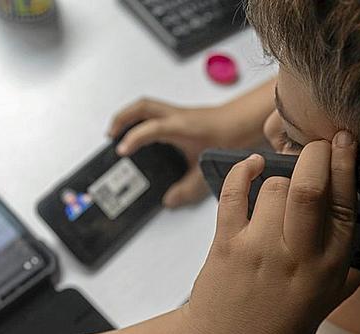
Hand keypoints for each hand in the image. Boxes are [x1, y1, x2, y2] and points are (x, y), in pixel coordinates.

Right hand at [108, 98, 264, 207]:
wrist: (249, 119)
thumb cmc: (232, 136)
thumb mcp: (207, 168)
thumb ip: (187, 188)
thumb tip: (169, 201)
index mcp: (180, 126)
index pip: (149, 128)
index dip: (133, 139)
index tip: (121, 151)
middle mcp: (177, 116)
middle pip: (141, 107)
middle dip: (121, 119)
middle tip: (110, 135)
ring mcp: (179, 114)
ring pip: (147, 107)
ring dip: (130, 117)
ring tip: (120, 133)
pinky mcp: (183, 116)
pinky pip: (156, 113)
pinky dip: (144, 121)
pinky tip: (145, 135)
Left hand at [182, 134, 359, 333]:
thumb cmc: (279, 330)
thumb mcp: (326, 305)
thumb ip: (352, 277)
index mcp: (330, 268)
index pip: (346, 205)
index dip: (346, 165)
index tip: (346, 138)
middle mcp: (299, 257)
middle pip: (310, 187)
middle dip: (315, 153)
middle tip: (316, 142)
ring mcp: (260, 250)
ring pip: (272, 187)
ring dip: (277, 174)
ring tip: (280, 180)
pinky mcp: (227, 245)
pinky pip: (233, 195)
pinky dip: (241, 172)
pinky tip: (250, 165)